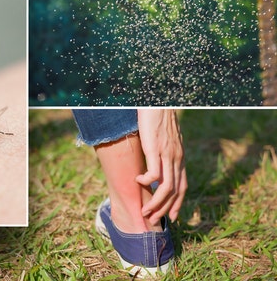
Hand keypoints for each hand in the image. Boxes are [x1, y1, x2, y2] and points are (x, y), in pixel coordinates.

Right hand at [135, 109, 187, 224]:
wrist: (159, 101)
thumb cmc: (157, 116)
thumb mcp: (163, 138)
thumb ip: (162, 151)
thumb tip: (155, 160)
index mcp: (179, 157)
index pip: (183, 186)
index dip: (178, 203)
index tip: (172, 217)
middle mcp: (176, 158)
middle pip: (175, 191)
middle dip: (165, 209)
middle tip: (153, 219)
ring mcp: (167, 154)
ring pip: (166, 187)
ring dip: (156, 202)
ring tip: (145, 210)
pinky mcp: (156, 149)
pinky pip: (155, 174)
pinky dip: (147, 182)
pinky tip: (138, 180)